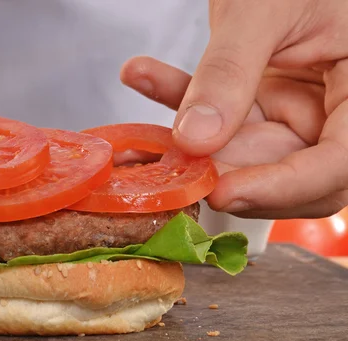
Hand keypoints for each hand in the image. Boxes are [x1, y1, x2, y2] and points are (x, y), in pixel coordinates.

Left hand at [122, 0, 347, 218]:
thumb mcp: (266, 8)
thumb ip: (231, 71)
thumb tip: (196, 137)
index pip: (340, 163)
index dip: (284, 187)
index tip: (225, 192)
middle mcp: (335, 109)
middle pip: (290, 171)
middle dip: (229, 174)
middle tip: (176, 169)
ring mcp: (297, 108)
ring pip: (245, 154)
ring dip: (192, 145)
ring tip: (143, 136)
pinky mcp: (261, 102)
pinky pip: (219, 120)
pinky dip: (179, 102)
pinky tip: (145, 76)